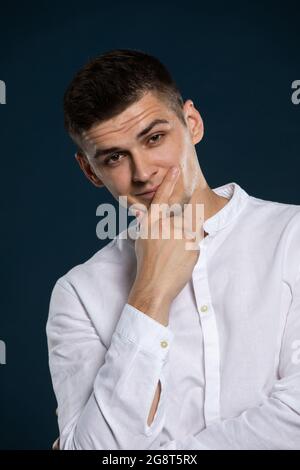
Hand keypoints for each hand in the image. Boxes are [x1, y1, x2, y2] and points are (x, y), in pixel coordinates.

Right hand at [128, 166, 201, 324]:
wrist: (154, 286)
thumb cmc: (146, 264)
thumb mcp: (142, 240)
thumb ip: (146, 223)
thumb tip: (142, 211)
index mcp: (151, 223)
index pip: (161, 198)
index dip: (169, 183)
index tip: (176, 169)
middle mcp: (166, 225)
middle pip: (182, 214)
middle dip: (183, 223)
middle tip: (174, 240)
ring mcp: (180, 235)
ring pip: (191, 228)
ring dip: (186, 238)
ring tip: (174, 255)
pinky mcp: (193, 246)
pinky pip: (196, 242)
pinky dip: (191, 249)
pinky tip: (180, 260)